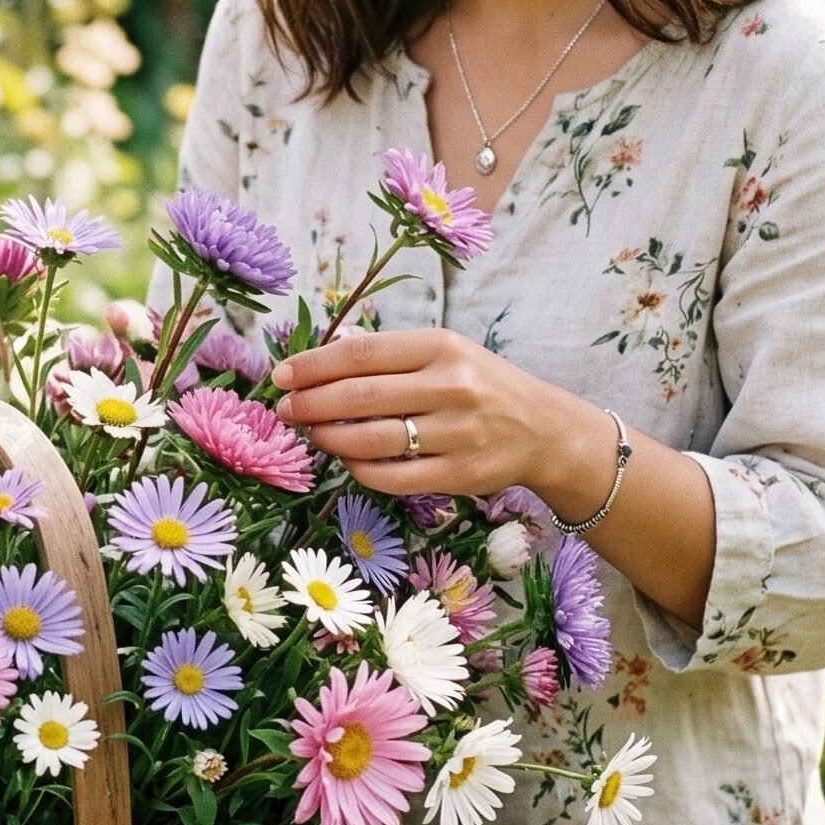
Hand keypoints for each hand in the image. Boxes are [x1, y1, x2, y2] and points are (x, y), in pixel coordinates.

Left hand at [270, 327, 584, 500]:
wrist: (543, 429)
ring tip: (311, 433)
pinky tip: (346, 459)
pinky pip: (390, 476)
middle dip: (309, 404)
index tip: (281, 375)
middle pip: (359, 397)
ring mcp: (456, 434)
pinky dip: (357, 469)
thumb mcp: (445, 353)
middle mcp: (451, 387)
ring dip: (328, 438)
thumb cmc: (480, 385)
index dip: (313, 365)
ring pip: (370, 440)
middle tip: (284, 409)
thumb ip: (390, 355)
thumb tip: (319, 360)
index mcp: (441, 347)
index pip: (361, 354)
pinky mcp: (458, 475)